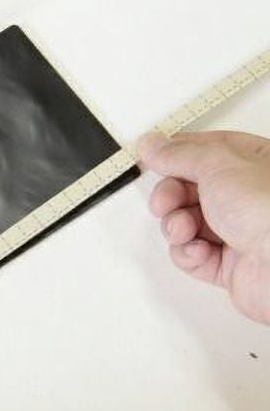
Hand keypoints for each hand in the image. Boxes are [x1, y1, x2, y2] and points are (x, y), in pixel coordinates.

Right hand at [139, 130, 269, 322]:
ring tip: (184, 229)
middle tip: (166, 201)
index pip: (207, 149)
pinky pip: (192, 254)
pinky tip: (198, 251)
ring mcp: (240, 230)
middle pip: (190, 188)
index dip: (177, 153)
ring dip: (176, 226)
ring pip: (187, 222)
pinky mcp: (230, 265)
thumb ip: (180, 153)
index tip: (152, 158)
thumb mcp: (219, 165)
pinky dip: (187, 253)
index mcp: (257, 162)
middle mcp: (248, 195)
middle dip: (170, 196)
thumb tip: (154, 145)